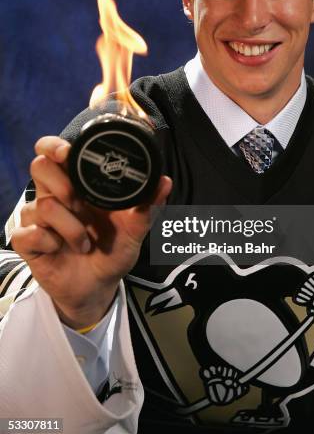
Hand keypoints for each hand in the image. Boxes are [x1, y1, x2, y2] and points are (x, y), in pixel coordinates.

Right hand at [12, 136, 171, 329]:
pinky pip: (28, 234)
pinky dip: (48, 243)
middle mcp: (56, 195)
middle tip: (77, 201)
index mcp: (78, 183)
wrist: (98, 287)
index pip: (54, 151)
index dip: (54, 146)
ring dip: (68, 226)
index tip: (67, 153)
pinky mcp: (28, 241)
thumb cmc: (113, 251)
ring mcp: (39, 217)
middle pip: (39, 166)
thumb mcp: (134, 230)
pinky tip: (60, 250)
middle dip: (60, 182)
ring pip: (41, 204)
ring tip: (84, 242)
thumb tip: (165, 181)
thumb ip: (148, 206)